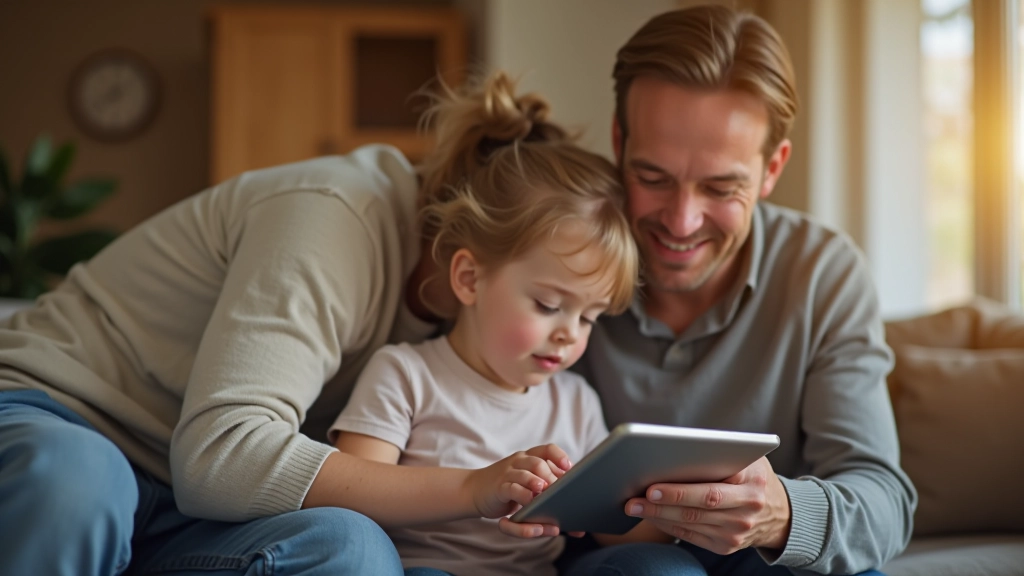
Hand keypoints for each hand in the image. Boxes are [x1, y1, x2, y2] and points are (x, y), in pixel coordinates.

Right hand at [465, 444, 571, 537]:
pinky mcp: (499, 487)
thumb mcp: (529, 487)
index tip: (570, 468)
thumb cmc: (509, 490)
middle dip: (551, 478)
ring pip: (525, 474)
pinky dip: (522, 496)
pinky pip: (512, 489)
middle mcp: (519, 462)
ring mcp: (508, 473)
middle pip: (538, 463)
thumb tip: (579, 528)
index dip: (560, 457)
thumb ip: (550, 498)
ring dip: (537, 483)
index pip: (548, 449)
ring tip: (544, 491)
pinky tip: (529, 503)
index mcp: (530, 458)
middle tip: (561, 493)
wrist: (475, 490)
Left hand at [624, 457, 791, 553]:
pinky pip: (691, 536)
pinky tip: (652, 517)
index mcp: (752, 482)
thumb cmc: (754, 477)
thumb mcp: (749, 459)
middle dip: (662, 505)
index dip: (679, 490)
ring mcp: (737, 532)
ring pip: (691, 524)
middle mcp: (747, 510)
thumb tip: (676, 450)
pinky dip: (668, 527)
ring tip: (634, 506)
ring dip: (658, 517)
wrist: (780, 514)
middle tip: (635, 499)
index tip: (653, 485)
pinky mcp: (727, 546)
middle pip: (697, 508)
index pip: (712, 488)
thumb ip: (722, 453)